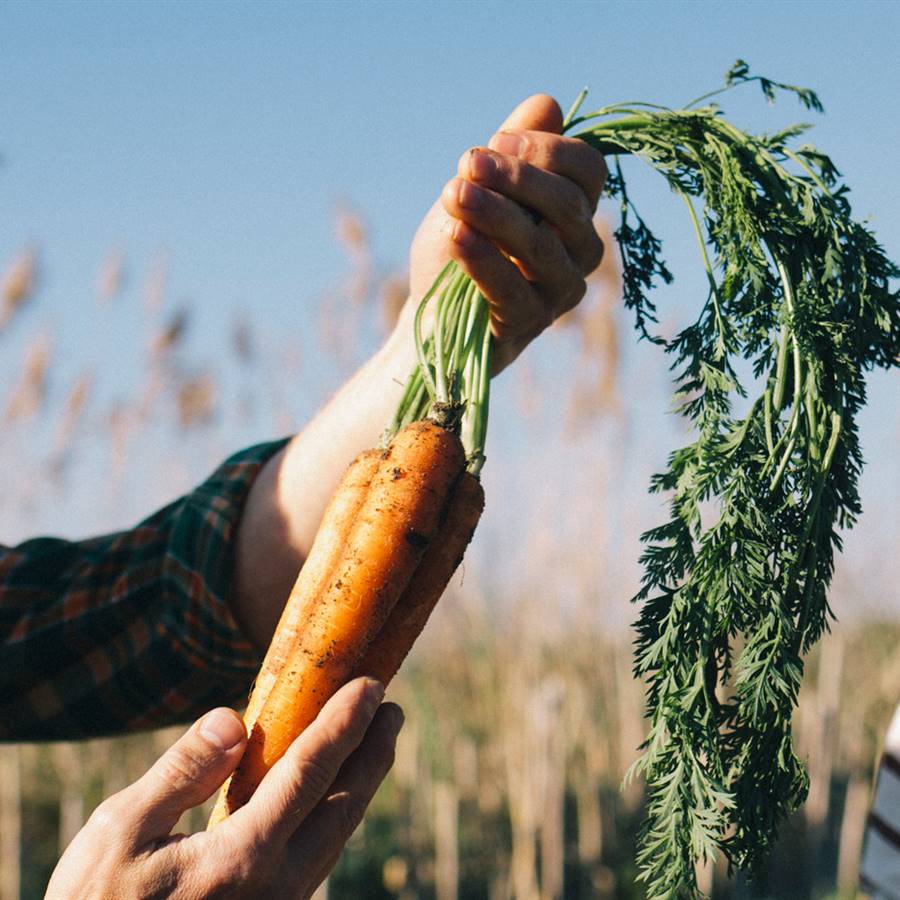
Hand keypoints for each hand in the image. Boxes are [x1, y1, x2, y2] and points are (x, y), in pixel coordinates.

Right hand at [46, 679, 402, 899]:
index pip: (311, 774)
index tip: (371, 686)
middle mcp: (275, 886)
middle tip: (392, 707)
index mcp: (241, 858)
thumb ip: (181, 772)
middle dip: (374, 751)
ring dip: (361, 782)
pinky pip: (316, 854)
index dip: (345, 724)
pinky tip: (331, 792)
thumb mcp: (118, 831)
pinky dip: (334, 812)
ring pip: (336, 835)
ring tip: (372, 740)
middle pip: (344, 806)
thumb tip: (233, 719)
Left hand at [408, 93, 606, 371]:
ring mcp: (558, 293)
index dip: (548, 150)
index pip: (587, 171)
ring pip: (540, 248)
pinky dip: (483, 259)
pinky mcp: (527, 326)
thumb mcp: (479, 189)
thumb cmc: (461, 244)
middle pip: (567, 207)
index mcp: (575, 212)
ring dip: (495, 214)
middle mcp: (579, 253)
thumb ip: (510, 151)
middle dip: (515, 178)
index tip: (494, 143)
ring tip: (453, 193)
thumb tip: (547, 104)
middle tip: (467, 162)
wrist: (432, 312)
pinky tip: (456, 234)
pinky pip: (511, 291)